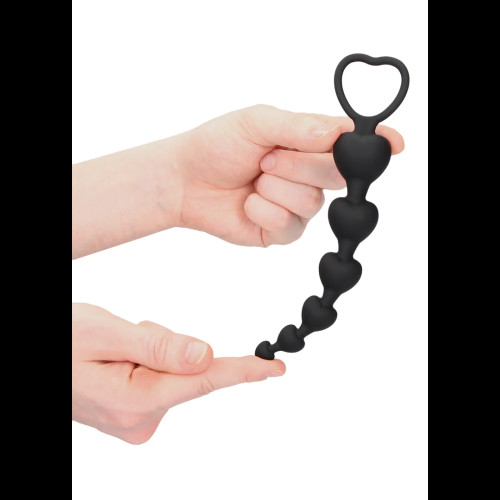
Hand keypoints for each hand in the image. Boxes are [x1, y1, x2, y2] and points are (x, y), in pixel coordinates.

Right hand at [72, 303, 284, 443]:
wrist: (43, 355)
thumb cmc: (61, 341)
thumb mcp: (104, 333)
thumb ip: (157, 346)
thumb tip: (206, 356)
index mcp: (135, 401)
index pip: (203, 382)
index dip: (242, 372)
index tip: (274, 369)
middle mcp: (139, 421)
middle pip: (186, 371)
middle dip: (166, 345)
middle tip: (124, 337)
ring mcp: (136, 422)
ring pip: (173, 372)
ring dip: (153, 351)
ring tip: (113, 349)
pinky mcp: (135, 416)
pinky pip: (160, 379)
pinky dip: (147, 361)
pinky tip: (117, 360)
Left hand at [176, 104, 403, 246]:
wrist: (186, 180)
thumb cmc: (218, 145)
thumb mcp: (257, 122)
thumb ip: (299, 126)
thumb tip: (340, 132)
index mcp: (309, 143)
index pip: (351, 144)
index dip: (375, 144)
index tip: (395, 145)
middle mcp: (310, 175)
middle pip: (336, 173)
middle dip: (296, 163)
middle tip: (266, 159)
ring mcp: (298, 206)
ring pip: (312, 201)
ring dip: (275, 187)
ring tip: (254, 179)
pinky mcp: (282, 232)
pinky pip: (289, 225)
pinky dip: (262, 211)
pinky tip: (248, 203)